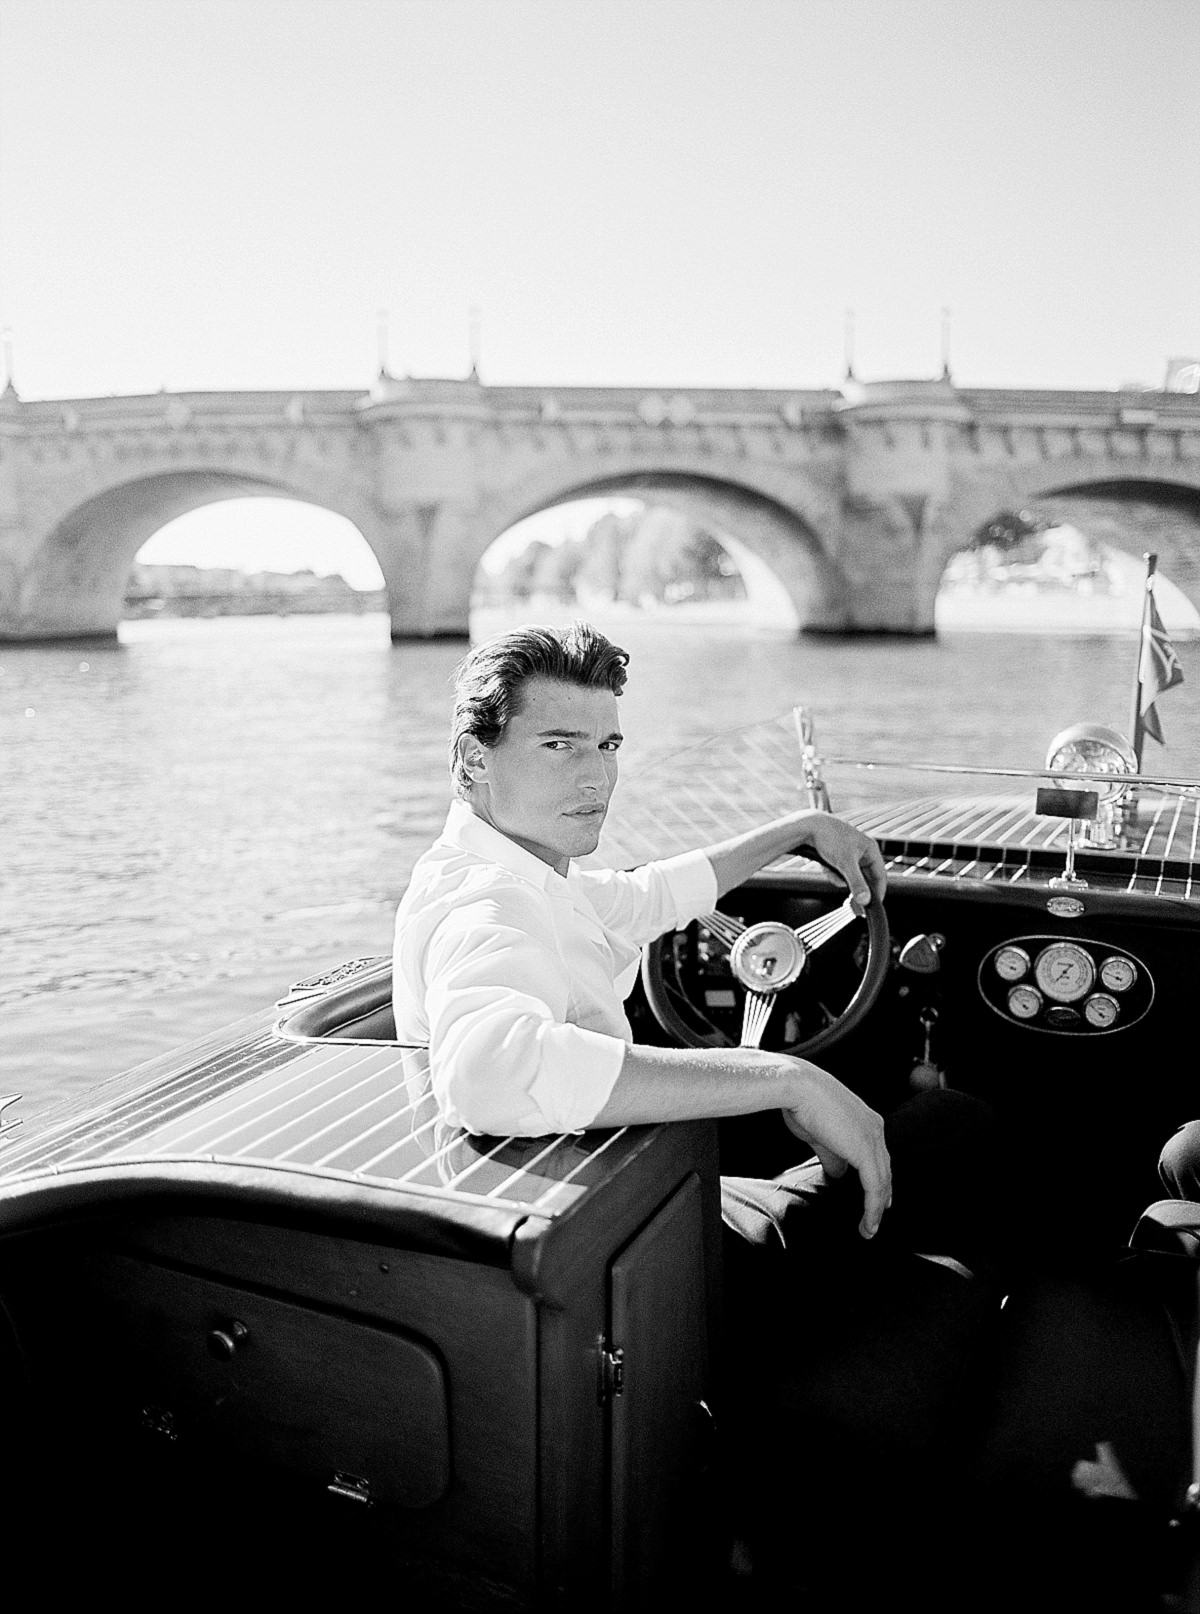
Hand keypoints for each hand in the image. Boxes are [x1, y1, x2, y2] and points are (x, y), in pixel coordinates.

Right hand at [780, 1059, 891, 1237]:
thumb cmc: (803, 1102)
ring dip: (877, 1209)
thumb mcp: (820, 1134)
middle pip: (885, 1170)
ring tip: (869, 1229)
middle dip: (882, 1197)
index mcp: (867, 1120)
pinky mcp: (865, 1152)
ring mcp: (873, 1139)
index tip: (877, 1197)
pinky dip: (873, 1208)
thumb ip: (832, 1155)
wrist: (798, 1086)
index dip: (879, 1179)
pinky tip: (868, 1223)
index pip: (879, 1156)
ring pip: (882, 1182)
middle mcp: (875, 1128)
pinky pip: (874, 1187)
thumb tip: (837, 1173)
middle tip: (876, 1218)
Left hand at [791, 811, 886, 911]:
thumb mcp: (845, 864)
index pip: (880, 875)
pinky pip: (838, 872)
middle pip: (864, 878)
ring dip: (839, 877)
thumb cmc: (830, 838)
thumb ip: (857, 884)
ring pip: (849, 876)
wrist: (807, 826)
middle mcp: (862, 850)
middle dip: (853, 885)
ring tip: (830, 869)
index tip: (873, 906)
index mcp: (870, 849)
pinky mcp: (837, 855)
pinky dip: (831, 872)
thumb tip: (866, 900)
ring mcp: (849, 853)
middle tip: (851, 901)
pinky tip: (824, 866)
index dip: (878, 892)